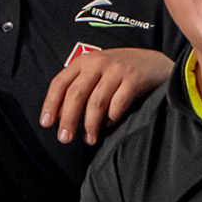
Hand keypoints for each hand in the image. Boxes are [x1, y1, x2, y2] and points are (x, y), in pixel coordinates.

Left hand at [35, 43, 166, 145]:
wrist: (155, 63)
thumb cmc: (121, 72)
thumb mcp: (97, 72)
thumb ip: (80, 88)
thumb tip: (61, 116)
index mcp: (84, 62)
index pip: (60, 83)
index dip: (51, 104)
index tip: (46, 123)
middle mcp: (98, 63)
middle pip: (76, 94)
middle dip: (68, 119)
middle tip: (64, 138)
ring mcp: (117, 70)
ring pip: (96, 102)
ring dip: (90, 124)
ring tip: (90, 139)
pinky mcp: (134, 79)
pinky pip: (118, 104)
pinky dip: (111, 118)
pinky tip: (109, 125)